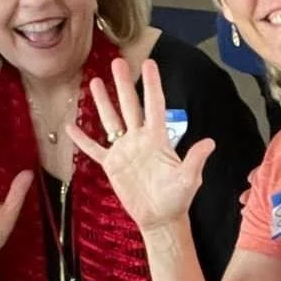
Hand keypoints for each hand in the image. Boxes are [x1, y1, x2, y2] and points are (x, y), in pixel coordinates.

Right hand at [70, 58, 215, 232]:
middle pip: (130, 105)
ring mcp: (124, 150)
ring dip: (102, 102)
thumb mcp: (188, 179)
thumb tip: (210, 142)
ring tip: (93, 81)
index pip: (154, 105)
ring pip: (111, 120)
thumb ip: (195, 160)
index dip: (152, 84)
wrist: (160, 218)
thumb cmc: (177, 199)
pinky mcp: (112, 165)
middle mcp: (140, 138)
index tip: (150, 63)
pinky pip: (94, 149)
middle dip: (123, 84)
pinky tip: (70, 127)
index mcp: (158, 138)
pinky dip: (82, 139)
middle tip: (117, 62)